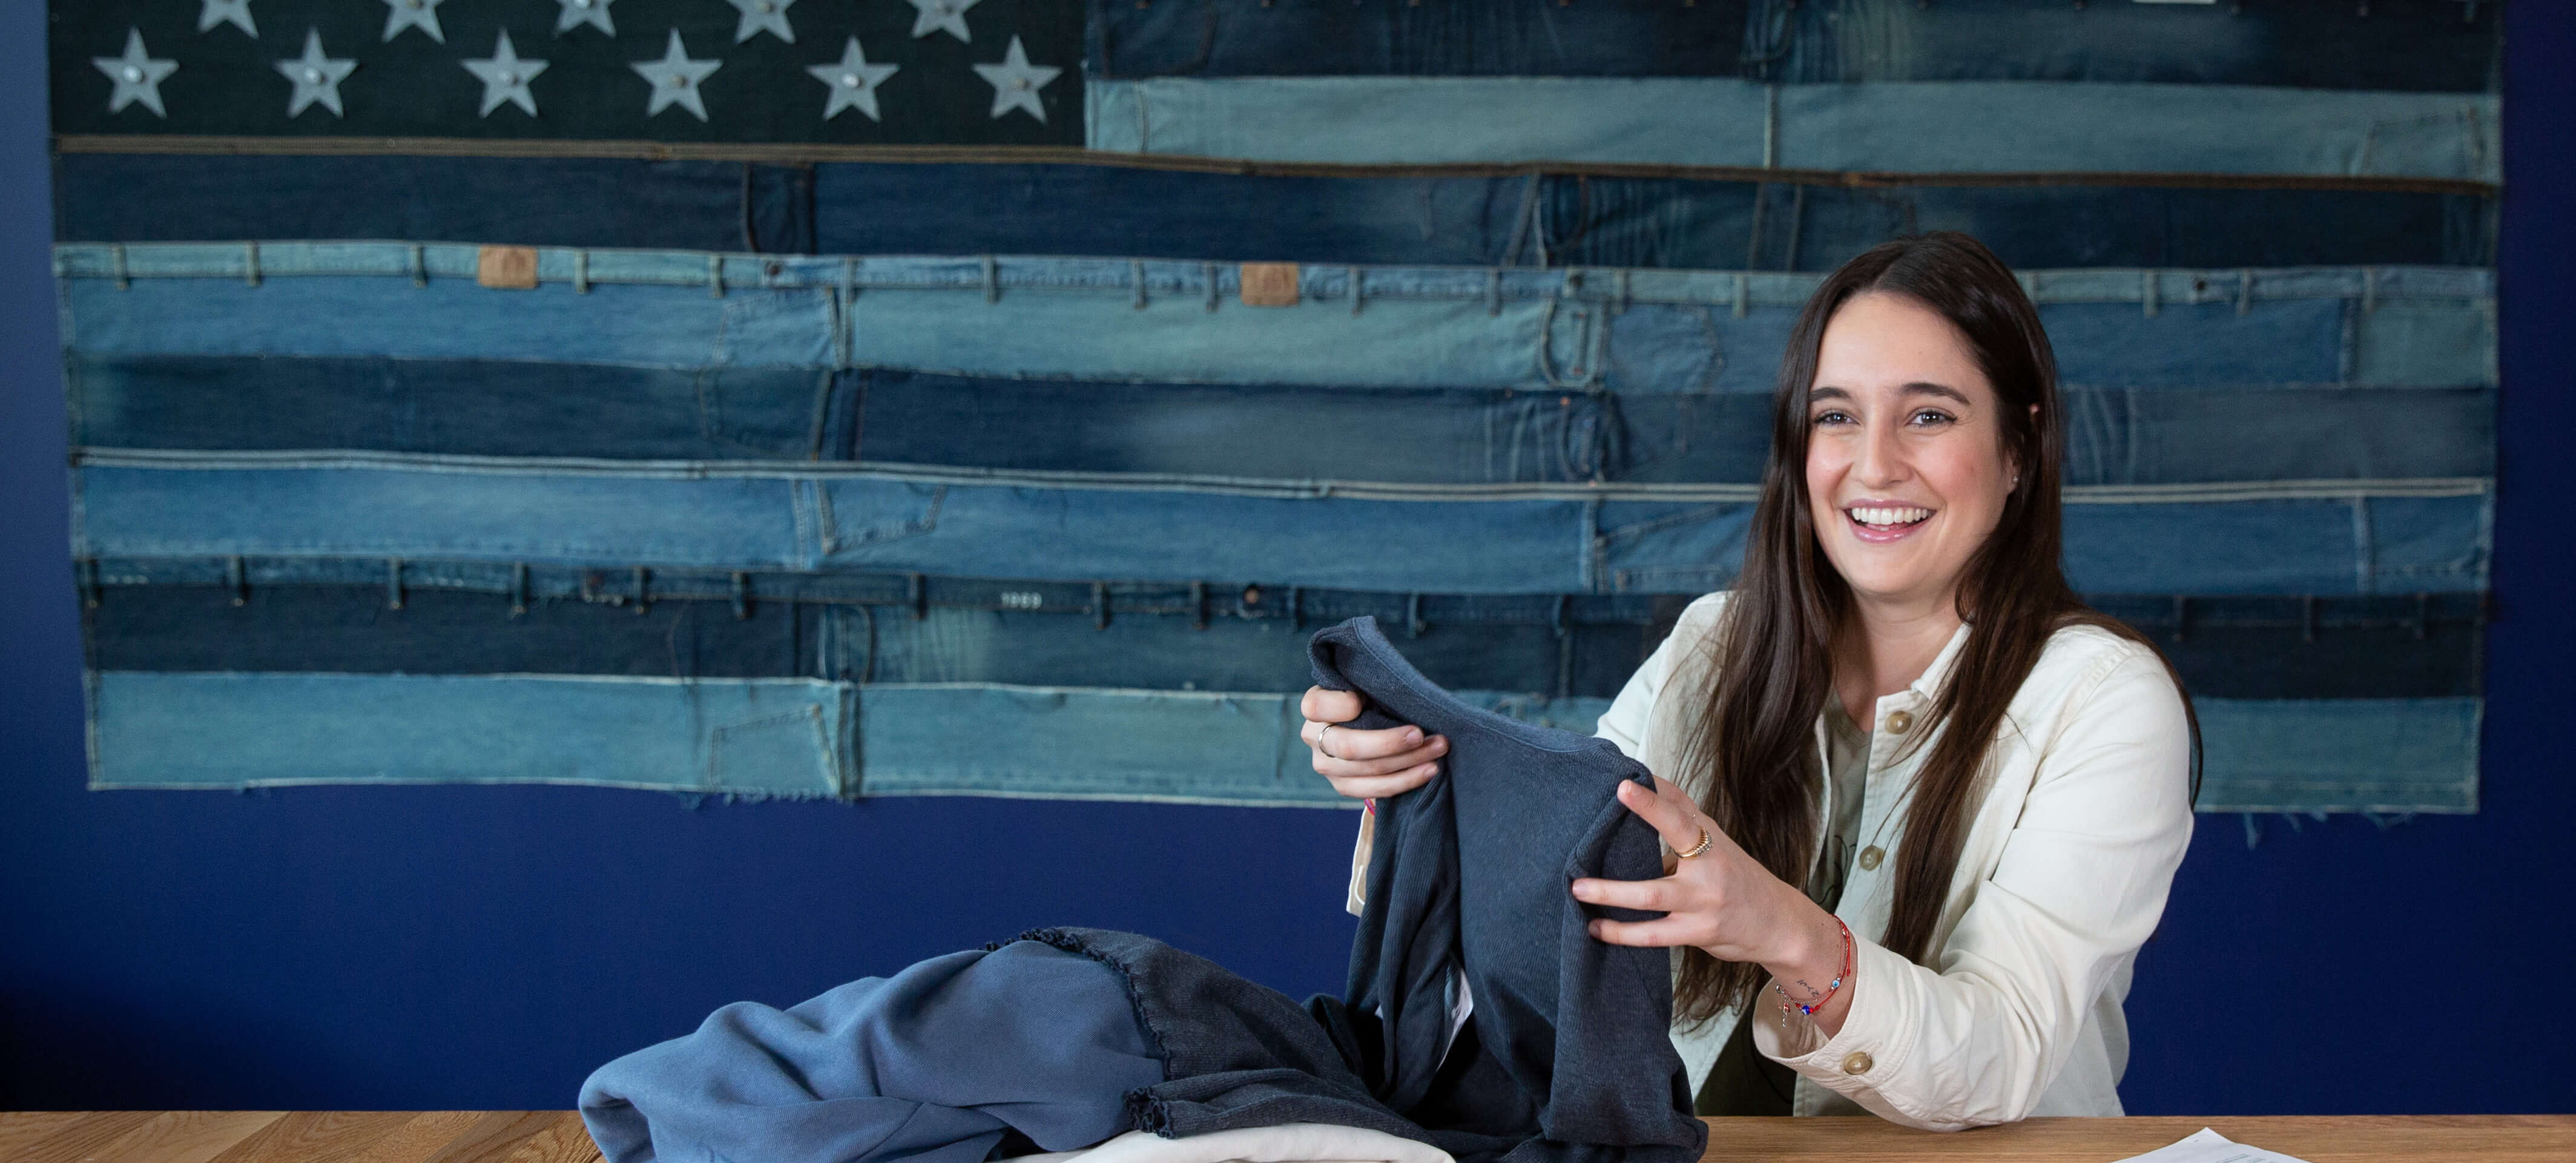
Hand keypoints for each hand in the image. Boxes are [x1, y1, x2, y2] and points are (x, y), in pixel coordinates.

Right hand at [1299, 686, 1447, 800]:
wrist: (1367, 722)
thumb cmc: (1370, 696)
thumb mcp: (1364, 683)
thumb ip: (1371, 685)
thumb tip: (1402, 692)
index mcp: (1314, 706)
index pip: (1318, 707)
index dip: (1345, 705)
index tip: (1367, 699)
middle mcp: (1313, 737)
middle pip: (1348, 747)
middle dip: (1390, 743)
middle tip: (1421, 734)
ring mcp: (1326, 766)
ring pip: (1367, 771)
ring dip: (1407, 762)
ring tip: (1437, 750)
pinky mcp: (1343, 786)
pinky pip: (1374, 790)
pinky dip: (1405, 780)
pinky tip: (1428, 771)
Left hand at [1568, 777, 1850, 1031]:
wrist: (1779, 923)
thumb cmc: (1735, 877)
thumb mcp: (1715, 843)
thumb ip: (1682, 819)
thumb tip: (1643, 784)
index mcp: (1709, 839)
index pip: (1680, 811)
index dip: (1653, 799)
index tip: (1624, 784)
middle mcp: (1709, 864)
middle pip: (1670, 842)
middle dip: (1641, 821)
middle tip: (1600, 821)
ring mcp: (1704, 900)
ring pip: (1651, 895)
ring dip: (1611, 893)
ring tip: (1578, 889)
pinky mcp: (1699, 931)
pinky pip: (1654, 934)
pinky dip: (1622, 932)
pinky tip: (1597, 928)